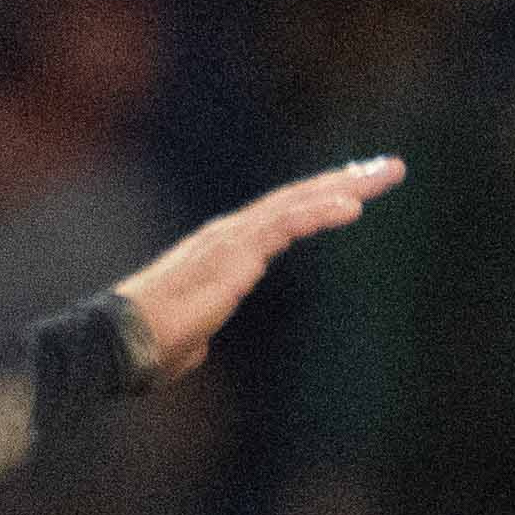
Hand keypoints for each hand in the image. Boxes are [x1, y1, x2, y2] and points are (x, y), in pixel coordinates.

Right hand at [118, 155, 408, 377]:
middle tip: (390, 168)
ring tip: (385, 174)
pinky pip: (285, 225)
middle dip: (347, 181)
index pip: (284, 217)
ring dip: (346, 187)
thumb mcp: (187, 339)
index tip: (360, 190)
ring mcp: (233, 239)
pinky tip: (353, 206)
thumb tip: (197, 344)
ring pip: (298, 202)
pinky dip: (319, 211)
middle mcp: (231, 235)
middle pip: (300, 199)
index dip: (323, 200)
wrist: (123, 344)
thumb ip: (199, 334)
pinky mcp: (234, 254)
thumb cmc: (149, 346)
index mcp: (226, 250)